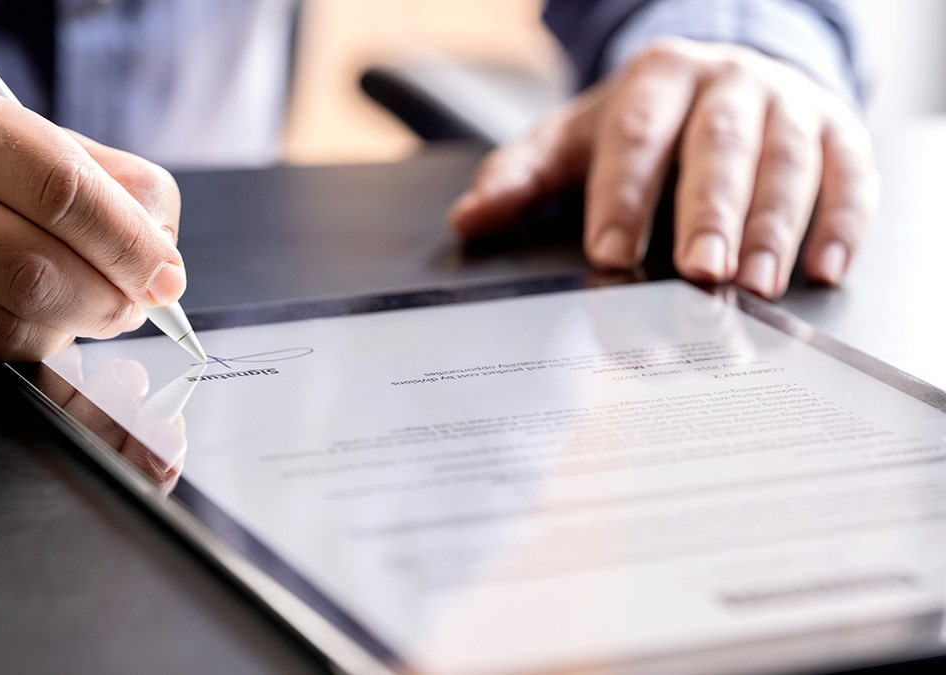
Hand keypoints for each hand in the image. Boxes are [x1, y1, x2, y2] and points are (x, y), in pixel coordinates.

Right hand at [0, 69, 185, 382]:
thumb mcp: (11, 141)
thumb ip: (103, 180)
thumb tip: (164, 249)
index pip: (64, 191)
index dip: (130, 246)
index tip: (164, 277)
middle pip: (36, 271)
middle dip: (105, 303)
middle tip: (127, 307)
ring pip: (1, 330)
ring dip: (58, 336)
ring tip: (66, 313)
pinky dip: (0, 358)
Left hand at [449, 38, 877, 298]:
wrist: (726, 78)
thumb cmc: (645, 122)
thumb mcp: (577, 139)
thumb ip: (522, 178)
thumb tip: (468, 219)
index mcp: (656, 80)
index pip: (636, 138)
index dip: (623, 197)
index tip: (610, 253)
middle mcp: (727, 84)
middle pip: (719, 146)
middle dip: (710, 211)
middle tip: (702, 270)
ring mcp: (789, 105)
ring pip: (787, 162)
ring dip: (775, 225)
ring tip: (758, 283)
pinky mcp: (839, 132)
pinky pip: (850, 175)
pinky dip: (841, 223)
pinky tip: (824, 269)